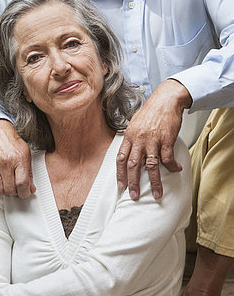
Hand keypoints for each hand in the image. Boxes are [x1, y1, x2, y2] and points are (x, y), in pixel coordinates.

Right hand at [0, 119, 34, 197]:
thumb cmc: (12, 142)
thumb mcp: (26, 154)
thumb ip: (29, 172)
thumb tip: (30, 189)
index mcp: (19, 158)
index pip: (22, 184)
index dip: (25, 193)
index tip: (25, 192)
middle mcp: (5, 162)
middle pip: (10, 189)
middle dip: (15, 192)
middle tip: (17, 188)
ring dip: (4, 191)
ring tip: (7, 184)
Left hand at [116, 79, 191, 199]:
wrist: (166, 100)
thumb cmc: (151, 111)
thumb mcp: (135, 123)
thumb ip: (131, 138)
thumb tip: (129, 151)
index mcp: (129, 136)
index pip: (121, 158)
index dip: (120, 174)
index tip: (121, 186)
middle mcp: (139, 139)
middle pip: (133, 165)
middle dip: (133, 182)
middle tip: (134, 195)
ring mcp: (153, 140)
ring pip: (151, 166)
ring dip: (154, 182)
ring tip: (157, 194)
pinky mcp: (166, 139)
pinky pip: (168, 158)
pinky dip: (172, 167)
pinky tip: (175, 170)